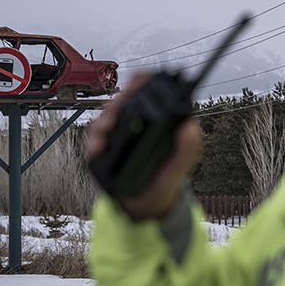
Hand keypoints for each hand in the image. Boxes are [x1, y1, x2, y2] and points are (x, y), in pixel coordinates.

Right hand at [86, 73, 202, 219]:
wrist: (147, 203)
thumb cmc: (167, 180)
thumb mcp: (181, 166)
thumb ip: (189, 148)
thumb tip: (190, 126)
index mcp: (161, 121)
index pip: (151, 90)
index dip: (143, 82)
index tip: (136, 84)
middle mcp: (141, 121)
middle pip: (125, 99)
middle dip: (116, 104)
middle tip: (113, 116)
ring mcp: (123, 131)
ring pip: (107, 115)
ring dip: (102, 122)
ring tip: (103, 136)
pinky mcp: (109, 143)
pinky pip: (96, 134)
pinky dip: (93, 138)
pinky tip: (97, 147)